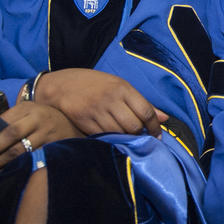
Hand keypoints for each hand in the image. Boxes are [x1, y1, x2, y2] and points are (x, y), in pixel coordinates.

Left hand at [0, 101, 82, 181]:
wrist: (75, 120)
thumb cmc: (42, 118)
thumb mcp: (28, 112)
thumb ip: (10, 122)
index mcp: (27, 109)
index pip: (5, 126)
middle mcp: (38, 120)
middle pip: (11, 138)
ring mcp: (49, 135)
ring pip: (22, 153)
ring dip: (2, 167)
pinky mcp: (56, 148)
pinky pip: (34, 161)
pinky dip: (19, 170)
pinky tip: (7, 179)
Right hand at [32, 68, 166, 136]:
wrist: (59, 86)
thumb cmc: (92, 84)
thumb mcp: (118, 86)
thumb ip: (141, 102)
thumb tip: (164, 118)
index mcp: (122, 88)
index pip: (146, 111)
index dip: (155, 127)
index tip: (158, 136)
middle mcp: (111, 99)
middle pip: (134, 126)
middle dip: (140, 135)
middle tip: (139, 137)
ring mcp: (96, 111)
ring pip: (120, 133)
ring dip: (125, 139)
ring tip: (125, 137)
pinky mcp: (84, 122)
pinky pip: (104, 137)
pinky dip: (110, 139)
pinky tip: (111, 137)